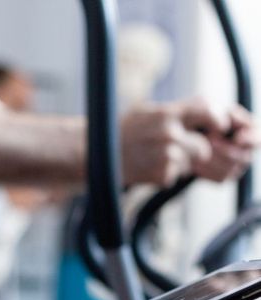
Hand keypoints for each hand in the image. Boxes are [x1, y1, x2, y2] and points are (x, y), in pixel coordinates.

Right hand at [121, 98, 257, 185]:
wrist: (95, 157)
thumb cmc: (119, 132)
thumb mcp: (145, 111)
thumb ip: (175, 111)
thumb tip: (204, 112)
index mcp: (167, 114)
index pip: (207, 110)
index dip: (217, 120)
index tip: (217, 127)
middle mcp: (169, 134)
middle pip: (203, 146)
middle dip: (194, 150)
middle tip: (176, 149)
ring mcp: (165, 157)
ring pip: (189, 163)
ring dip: (177, 164)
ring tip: (154, 158)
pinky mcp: (160, 176)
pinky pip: (174, 177)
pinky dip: (163, 175)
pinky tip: (146, 167)